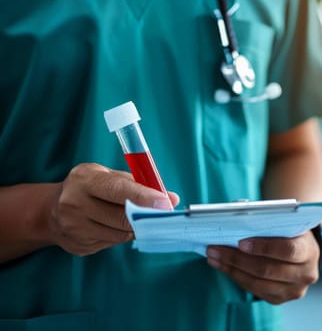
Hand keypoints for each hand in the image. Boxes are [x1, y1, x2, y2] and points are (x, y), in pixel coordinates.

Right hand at [47, 163, 178, 255]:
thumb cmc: (89, 188)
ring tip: (142, 219)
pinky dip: (123, 235)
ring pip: (120, 234)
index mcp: (83, 180)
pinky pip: (112, 243)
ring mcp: (74, 228)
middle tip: (165, 215)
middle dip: (147, 216)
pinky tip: (119, 226)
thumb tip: (171, 198)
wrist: (50, 211)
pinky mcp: (79, 246)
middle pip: (122, 217)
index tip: (166, 203)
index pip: (118, 190)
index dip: (145, 198)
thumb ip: (138, 184)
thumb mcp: (107, 176)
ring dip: (137, 228)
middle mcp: (74, 204)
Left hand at [206, 231, 319, 304]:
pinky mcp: (280, 299)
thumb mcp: (285, 223)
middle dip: (237, 259)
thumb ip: (268, 223)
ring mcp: (294, 290)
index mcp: (309, 250)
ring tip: (213, 257)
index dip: (263, 247)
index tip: (240, 242)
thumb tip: (236, 221)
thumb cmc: (289, 232)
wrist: (302, 251)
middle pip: (267, 269)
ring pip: (257, 283)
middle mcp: (306, 274)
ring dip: (231, 269)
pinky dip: (236, 277)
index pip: (287, 250)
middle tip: (214, 249)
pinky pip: (254, 290)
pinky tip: (223, 267)